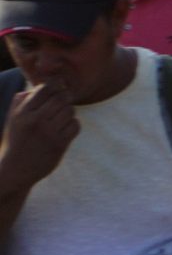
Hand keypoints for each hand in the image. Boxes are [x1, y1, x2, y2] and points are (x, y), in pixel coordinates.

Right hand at [0, 78, 78, 196]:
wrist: (15, 170)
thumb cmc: (16, 141)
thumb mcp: (13, 119)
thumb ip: (21, 101)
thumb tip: (38, 85)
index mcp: (22, 113)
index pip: (44, 89)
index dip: (55, 84)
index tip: (59, 86)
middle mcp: (35, 121)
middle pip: (61, 98)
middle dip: (65, 97)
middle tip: (65, 100)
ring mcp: (48, 134)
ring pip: (70, 111)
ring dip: (69, 112)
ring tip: (61, 117)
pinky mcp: (59, 145)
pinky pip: (75, 125)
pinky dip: (73, 125)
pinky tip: (65, 128)